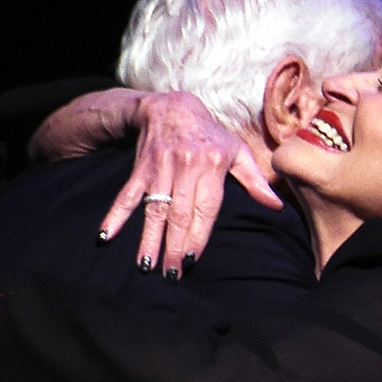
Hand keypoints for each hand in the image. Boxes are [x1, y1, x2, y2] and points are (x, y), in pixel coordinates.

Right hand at [99, 91, 281, 278]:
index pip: (205, 208)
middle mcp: (186, 167)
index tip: (192, 260)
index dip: (198, 235)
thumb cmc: (210, 134)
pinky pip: (127, 194)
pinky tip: (106, 235)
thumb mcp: (236, 151)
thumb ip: (254, 180)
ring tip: (146, 265)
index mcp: (212, 166)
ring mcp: (161, 168)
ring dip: (148, 238)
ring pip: (155, 209)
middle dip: (175, 246)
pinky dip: (116, 214)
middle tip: (171, 275)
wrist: (173, 106)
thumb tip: (276, 206)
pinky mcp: (141, 168)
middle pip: (180, 215)